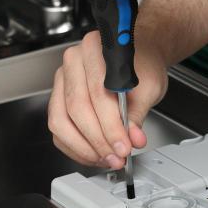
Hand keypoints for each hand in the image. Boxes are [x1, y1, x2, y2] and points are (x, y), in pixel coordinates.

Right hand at [48, 31, 168, 167]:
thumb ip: (138, 114)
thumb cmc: (142, 64)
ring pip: (60, 121)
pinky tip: (94, 154)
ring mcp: (62, 80)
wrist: (138, 58)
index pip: (97, 93)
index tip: (123, 146)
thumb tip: (132, 138)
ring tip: (106, 158)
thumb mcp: (149, 86)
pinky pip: (58, 129)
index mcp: (95, 49)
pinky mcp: (58, 98)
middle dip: (98, 140)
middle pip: (76, 109)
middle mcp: (73, 62)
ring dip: (84, 147)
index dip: (110, 126)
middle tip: (117, 156)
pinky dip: (74, 147)